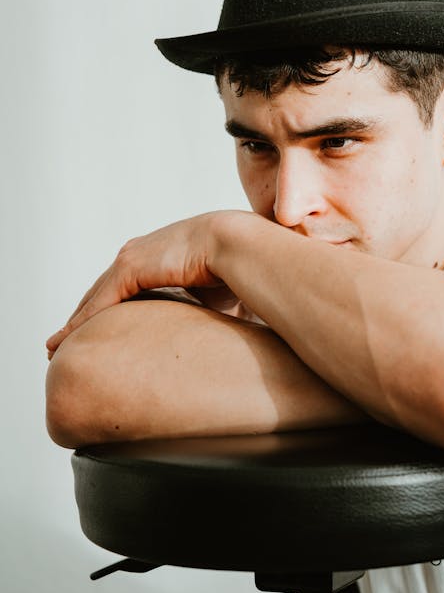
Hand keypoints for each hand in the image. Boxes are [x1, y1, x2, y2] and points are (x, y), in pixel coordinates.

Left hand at [46, 212, 238, 355]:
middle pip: (100, 290)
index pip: (123, 285)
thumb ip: (206, 314)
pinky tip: (65, 342)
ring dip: (73, 324)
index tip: (99, 327)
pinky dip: (79, 324)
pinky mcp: (130, 268)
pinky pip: (98, 303)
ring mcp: (132, 258)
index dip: (106, 307)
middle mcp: (138, 252)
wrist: (238, 244)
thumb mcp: (213, 295)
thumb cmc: (236, 267)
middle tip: (65, 340)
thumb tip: (219, 340)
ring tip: (56, 347)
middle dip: (83, 315)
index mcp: (158, 255)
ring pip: (93, 298)